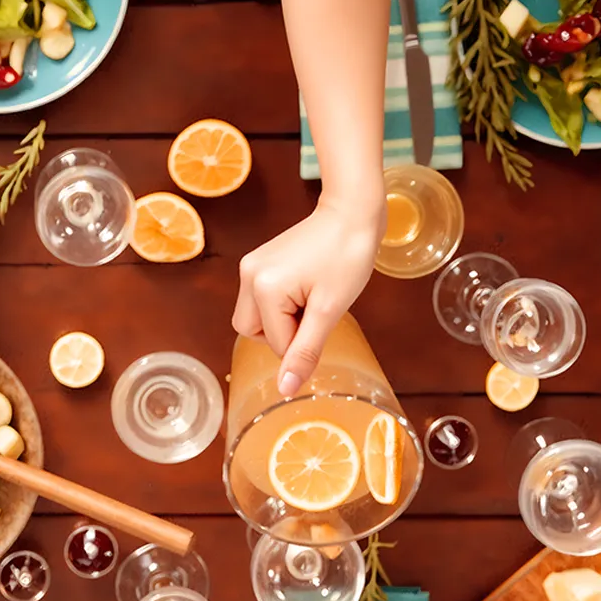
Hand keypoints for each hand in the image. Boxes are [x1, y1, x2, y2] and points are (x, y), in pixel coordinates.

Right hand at [232, 196, 380, 395]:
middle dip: (284, 332)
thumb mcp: (330, 310)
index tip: (325, 315)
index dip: (303, 340)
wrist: (351, 212)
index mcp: (262, 288)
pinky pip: (261, 299)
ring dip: (281, 319)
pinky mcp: (258, 262)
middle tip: (314, 313)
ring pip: (255, 317)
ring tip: (310, 298)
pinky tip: (305, 288)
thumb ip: (305, 351)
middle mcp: (248, 276)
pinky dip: (281, 304)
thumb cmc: (348, 255)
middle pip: (253, 331)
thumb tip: (285, 389)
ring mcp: (250, 266)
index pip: (275, 342)